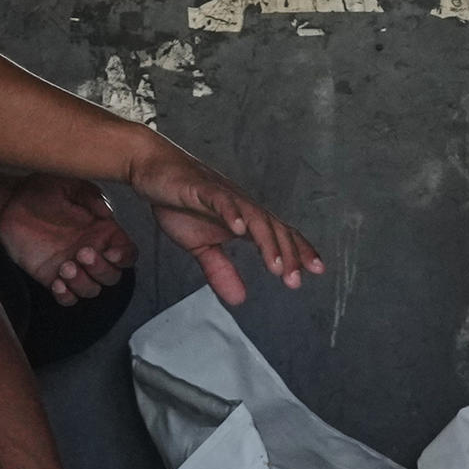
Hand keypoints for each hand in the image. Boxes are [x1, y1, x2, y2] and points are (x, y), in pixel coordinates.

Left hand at [0, 174, 134, 305]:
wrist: (10, 204)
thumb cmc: (40, 191)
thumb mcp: (68, 185)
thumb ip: (90, 197)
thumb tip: (107, 214)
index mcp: (101, 232)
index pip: (126, 253)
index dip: (124, 257)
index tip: (111, 253)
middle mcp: (91, 252)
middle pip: (112, 276)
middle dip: (100, 269)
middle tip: (81, 253)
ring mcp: (72, 267)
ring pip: (91, 290)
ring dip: (83, 283)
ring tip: (64, 268)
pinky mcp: (51, 278)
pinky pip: (67, 298)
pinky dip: (66, 296)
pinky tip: (56, 283)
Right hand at [121, 140, 323, 305]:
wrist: (152, 169)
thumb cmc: (180, 203)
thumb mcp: (200, 246)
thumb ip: (221, 270)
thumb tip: (239, 299)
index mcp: (244, 220)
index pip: (278, 236)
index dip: (298, 252)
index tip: (316, 271)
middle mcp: (241, 206)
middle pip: (273, 228)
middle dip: (287, 254)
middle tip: (294, 280)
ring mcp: (224, 196)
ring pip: (254, 217)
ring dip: (266, 241)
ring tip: (275, 264)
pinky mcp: (202, 188)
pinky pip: (222, 201)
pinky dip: (232, 213)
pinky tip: (240, 229)